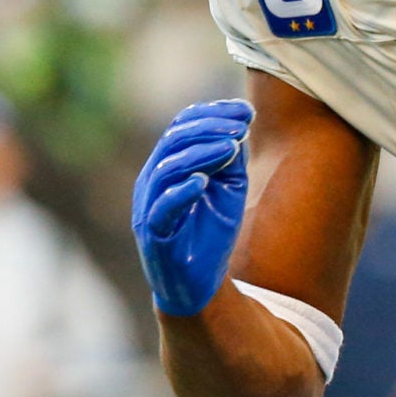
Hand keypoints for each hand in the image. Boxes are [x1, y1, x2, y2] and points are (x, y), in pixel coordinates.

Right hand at [132, 99, 251, 315]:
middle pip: (173, 141)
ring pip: (167, 169)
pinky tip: (204, 182)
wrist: (197, 285)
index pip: (181, 126)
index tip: (246, 111)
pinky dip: (182, 191)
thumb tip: (240, 127)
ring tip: (232, 147)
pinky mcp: (153, 233)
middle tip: (241, 127)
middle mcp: (152, 181)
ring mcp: (148, 207)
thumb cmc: (210, 234)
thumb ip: (232, 160)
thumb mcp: (229, 190)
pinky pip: (162, 207)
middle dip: (210, 129)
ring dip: (201, 154)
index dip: (212, 113)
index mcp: (166, 165)